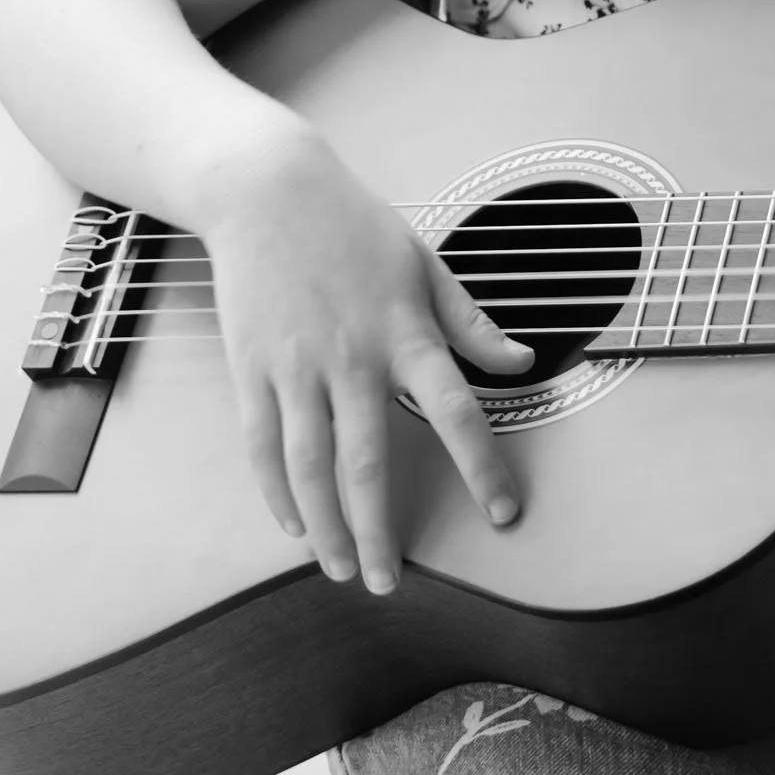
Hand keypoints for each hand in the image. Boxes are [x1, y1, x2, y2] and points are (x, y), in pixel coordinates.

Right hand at [199, 122, 531, 592]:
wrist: (267, 190)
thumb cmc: (353, 226)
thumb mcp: (425, 264)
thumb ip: (472, 323)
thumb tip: (524, 364)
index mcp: (406, 332)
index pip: (455, 412)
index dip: (482, 466)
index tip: (503, 514)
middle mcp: (351, 357)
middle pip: (367, 463)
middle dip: (378, 533)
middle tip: (388, 584)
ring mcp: (295, 366)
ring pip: (309, 467)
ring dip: (325, 527)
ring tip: (340, 570)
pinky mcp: (251, 368)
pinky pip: (262, 446)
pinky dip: (277, 493)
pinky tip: (294, 525)